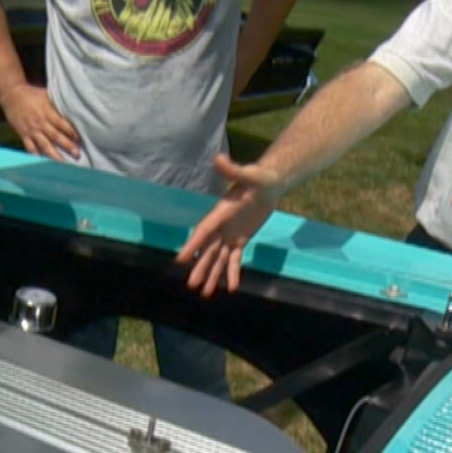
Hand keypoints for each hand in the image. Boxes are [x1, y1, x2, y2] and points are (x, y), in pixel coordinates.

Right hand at [0, 85, 79, 161]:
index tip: (79, 139)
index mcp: (47, 111)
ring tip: (63, 164)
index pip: (61, 123)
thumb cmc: (31, 94)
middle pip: (55, 136)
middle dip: (67, 146)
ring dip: (54, 155)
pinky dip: (37, 156)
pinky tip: (44, 165)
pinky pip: (31, 148)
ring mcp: (31, 131)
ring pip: (44, 145)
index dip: (70, 131)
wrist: (11, 96)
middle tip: (77, 155)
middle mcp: (40, 123)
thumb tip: (72, 110)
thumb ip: (56, 105)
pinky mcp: (23, 135)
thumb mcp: (46, 95)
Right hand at [175, 154, 281, 296]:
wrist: (270, 183)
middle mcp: (221, 225)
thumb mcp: (250, 174)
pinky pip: (234, 259)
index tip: (181, 259)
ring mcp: (230, 234)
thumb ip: (233, 170)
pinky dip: (232, 272)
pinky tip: (231, 288)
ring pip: (218, 258)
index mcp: (220, 212)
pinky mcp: (240, 239)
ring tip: (205, 293)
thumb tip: (218, 159)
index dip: (193, 245)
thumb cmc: (260, 177)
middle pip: (208, 250)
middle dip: (200, 267)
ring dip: (212, 275)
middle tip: (192, 285)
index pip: (204, 231)